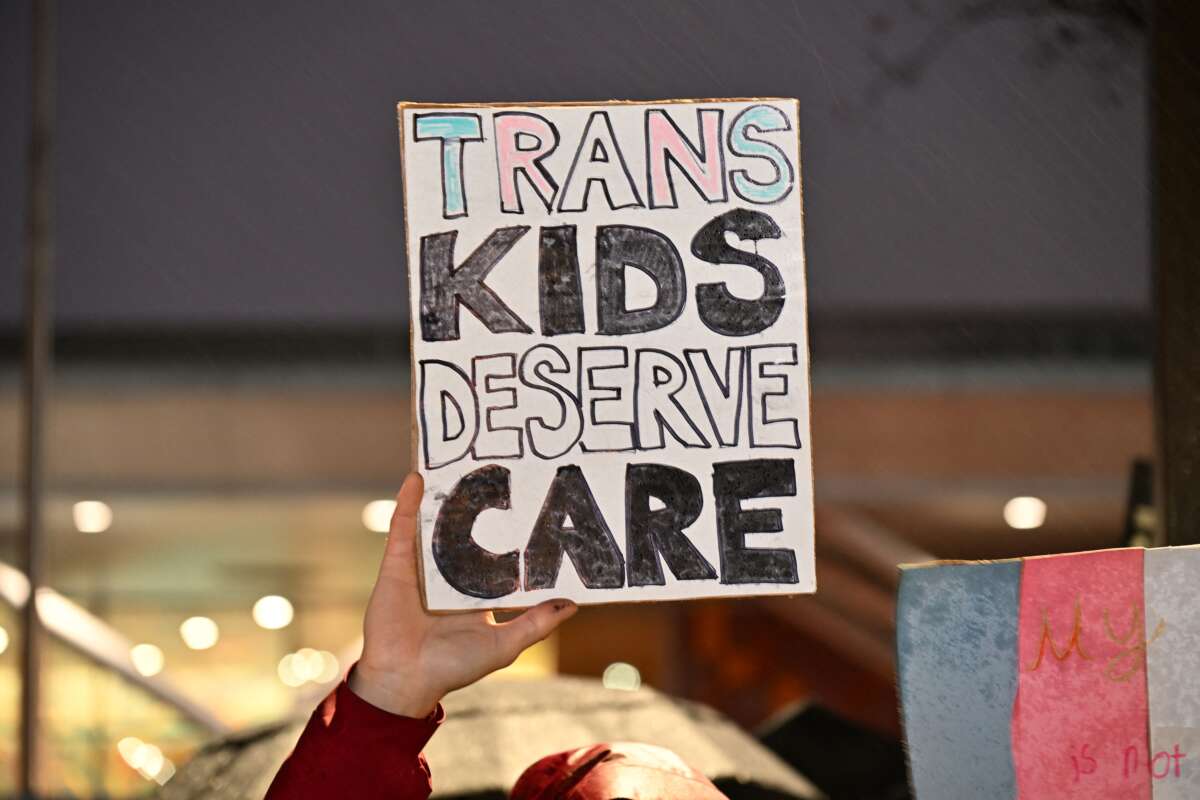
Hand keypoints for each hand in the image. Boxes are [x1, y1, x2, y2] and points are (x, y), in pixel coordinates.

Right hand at [349, 472, 576, 716]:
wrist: (404, 679)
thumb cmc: (454, 668)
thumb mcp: (505, 644)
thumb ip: (537, 623)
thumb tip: (573, 604)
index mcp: (476, 594)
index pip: (498, 556)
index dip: (515, 535)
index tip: (538, 510)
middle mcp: (450, 576)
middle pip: (468, 533)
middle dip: (481, 505)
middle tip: (502, 470)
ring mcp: (422, 568)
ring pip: (436, 525)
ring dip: (444, 496)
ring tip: (461, 463)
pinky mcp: (397, 564)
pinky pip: (403, 528)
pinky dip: (408, 503)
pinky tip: (417, 478)